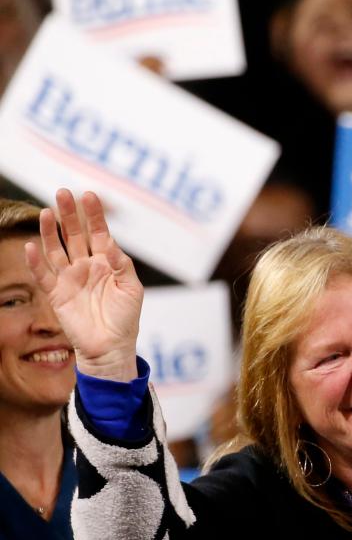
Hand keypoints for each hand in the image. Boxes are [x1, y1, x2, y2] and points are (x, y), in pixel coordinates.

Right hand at [26, 189, 143, 381]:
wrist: (111, 346)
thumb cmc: (125, 318)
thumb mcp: (131, 288)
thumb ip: (122, 264)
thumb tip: (111, 243)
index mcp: (107, 262)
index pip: (99, 232)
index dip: (94, 215)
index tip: (89, 195)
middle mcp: (86, 266)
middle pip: (75, 234)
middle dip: (69, 214)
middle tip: (63, 193)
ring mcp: (70, 278)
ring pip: (56, 249)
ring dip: (50, 231)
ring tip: (46, 211)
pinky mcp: (56, 293)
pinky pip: (42, 274)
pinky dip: (36, 260)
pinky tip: (32, 245)